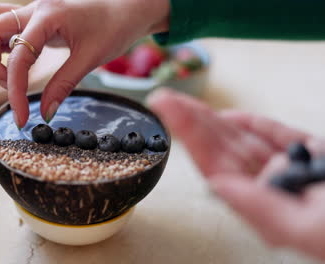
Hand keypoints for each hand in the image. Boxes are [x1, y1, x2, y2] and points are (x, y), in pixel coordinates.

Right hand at [0, 0, 169, 127]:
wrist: (127, 8)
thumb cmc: (114, 27)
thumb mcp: (90, 59)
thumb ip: (64, 85)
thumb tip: (45, 113)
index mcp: (48, 16)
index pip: (18, 58)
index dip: (15, 92)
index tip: (21, 117)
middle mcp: (34, 8)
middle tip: (13, 88)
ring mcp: (33, 9)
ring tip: (15, 75)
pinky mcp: (36, 16)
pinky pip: (6, 25)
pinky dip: (4, 45)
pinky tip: (21, 61)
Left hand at [147, 88, 324, 260]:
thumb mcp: (308, 229)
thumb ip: (260, 208)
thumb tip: (217, 186)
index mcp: (263, 203)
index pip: (215, 165)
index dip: (189, 136)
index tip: (168, 112)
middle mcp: (270, 185)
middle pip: (222, 148)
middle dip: (193, 122)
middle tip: (165, 99)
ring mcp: (289, 168)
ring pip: (243, 139)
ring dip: (215, 119)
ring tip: (186, 103)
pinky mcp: (310, 155)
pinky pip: (277, 136)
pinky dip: (254, 124)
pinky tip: (230, 117)